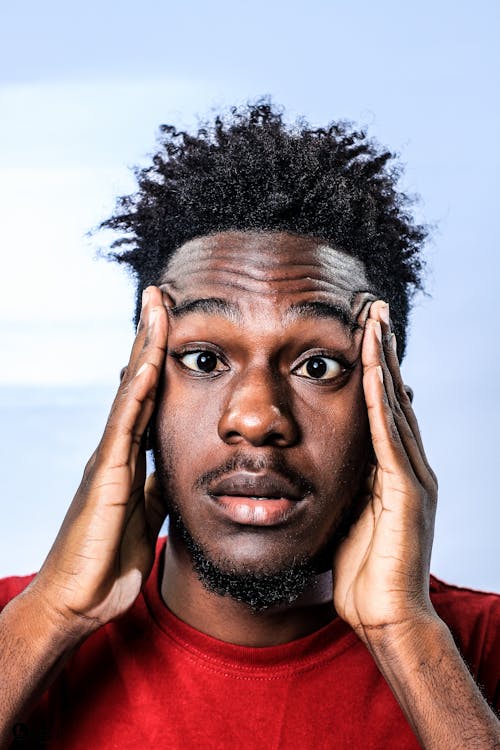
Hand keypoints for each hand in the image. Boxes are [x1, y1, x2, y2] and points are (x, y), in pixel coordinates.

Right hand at [29, 286, 167, 639]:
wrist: (78, 600)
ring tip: (157, 307)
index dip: (160, 359)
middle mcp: (116, 448)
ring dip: (144, 348)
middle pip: (136, 380)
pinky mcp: (104, 476)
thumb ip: (157, 487)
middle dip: (150, 337)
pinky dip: (134, 393)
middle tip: (162, 295)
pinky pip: (123, 427)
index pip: (148, 396)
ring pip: (128, 392)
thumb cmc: (108, 561)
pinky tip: (145, 364)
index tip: (175, 324)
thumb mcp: (147, 515)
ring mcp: (108, 458)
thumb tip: (172, 469)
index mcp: (128, 456)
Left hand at [333, 300, 438, 642]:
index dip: (373, 368)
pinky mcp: (406, 494)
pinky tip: (373, 373)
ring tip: (375, 323)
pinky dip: (382, 404)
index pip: (381, 406)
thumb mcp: (347, 514)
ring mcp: (411, 477)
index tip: (360, 332)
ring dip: (384, 364)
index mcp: (390, 470)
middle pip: (393, 396)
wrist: (386, 617)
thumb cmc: (362, 572)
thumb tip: (319, 460)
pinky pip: (390, 440)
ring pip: (395, 407)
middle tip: (373, 310)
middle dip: (383, 352)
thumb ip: (344, 483)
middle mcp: (407, 465)